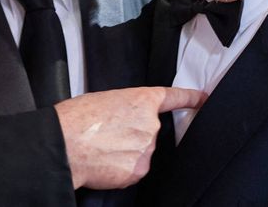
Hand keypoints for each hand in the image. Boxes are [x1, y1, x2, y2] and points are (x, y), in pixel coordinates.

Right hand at [55, 86, 205, 189]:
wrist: (65, 143)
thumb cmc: (79, 117)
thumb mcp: (108, 99)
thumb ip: (128, 108)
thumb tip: (128, 119)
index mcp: (143, 100)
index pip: (175, 97)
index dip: (191, 98)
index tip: (202, 99)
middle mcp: (151, 124)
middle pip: (149, 131)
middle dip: (133, 134)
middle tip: (108, 134)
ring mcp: (147, 148)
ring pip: (140, 151)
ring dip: (126, 151)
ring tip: (102, 147)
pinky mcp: (138, 169)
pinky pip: (134, 168)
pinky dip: (121, 168)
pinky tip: (105, 162)